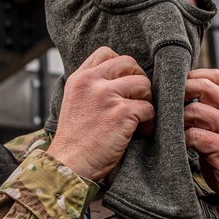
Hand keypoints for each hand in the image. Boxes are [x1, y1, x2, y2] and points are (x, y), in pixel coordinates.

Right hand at [49, 47, 153, 180]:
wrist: (69, 165)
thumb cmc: (75, 141)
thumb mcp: (74, 103)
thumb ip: (91, 88)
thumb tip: (120, 80)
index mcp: (79, 79)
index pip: (106, 53)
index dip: (122, 66)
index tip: (125, 84)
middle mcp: (92, 82)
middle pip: (129, 64)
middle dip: (139, 80)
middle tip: (138, 100)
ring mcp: (107, 96)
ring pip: (143, 84)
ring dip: (147, 101)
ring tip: (140, 118)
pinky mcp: (121, 113)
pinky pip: (149, 108)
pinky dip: (149, 121)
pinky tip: (141, 132)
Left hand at [183, 69, 218, 209]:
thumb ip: (211, 118)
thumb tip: (179, 105)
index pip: (215, 76)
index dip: (192, 76)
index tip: (175, 89)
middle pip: (205, 86)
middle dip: (180, 93)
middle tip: (165, 107)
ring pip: (196, 110)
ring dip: (177, 119)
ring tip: (170, 131)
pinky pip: (196, 134)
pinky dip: (182, 139)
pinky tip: (179, 147)